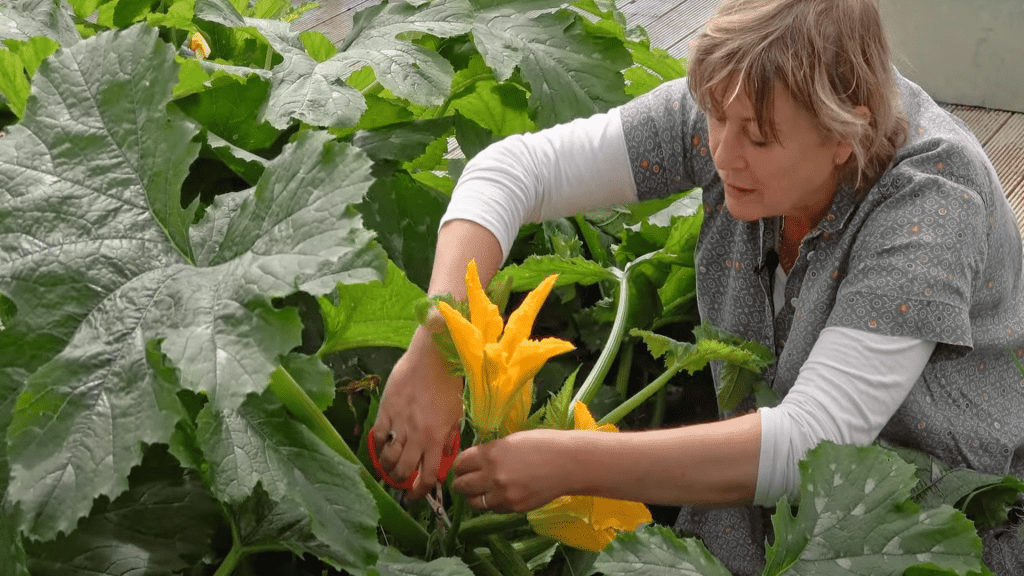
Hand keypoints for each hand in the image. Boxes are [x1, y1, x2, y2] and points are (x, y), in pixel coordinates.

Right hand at [371, 323, 462, 499]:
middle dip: (403, 482)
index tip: (417, 496)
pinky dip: (378, 446)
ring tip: (390, 468)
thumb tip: (441, 453)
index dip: (422, 490)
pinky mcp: (386, 410)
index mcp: (436, 438)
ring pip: (389, 457)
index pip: (428, 475)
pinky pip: (378, 436)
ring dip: (388, 467)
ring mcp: (399, 423)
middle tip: (402, 484)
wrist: (432, 357)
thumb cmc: (448, 383)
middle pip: (405, 470)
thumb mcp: (455, 414)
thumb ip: (447, 436)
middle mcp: (416, 435)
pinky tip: (381, 447)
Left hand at [453, 429, 568, 513]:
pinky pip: (493, 508)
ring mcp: (502, 494)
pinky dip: (493, 503)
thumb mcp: (511, 441)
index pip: (461, 463)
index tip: (463, 467)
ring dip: (474, 497)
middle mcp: (492, 475)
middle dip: (461, 483)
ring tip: (481, 491)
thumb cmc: (543, 444)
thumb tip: (475, 460)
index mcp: (490, 453)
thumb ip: (491, 452)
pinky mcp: (513, 507)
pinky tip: (501, 495)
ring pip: (474, 502)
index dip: (460, 465)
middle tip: (466, 481)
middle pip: (462, 485)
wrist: (568, 463)